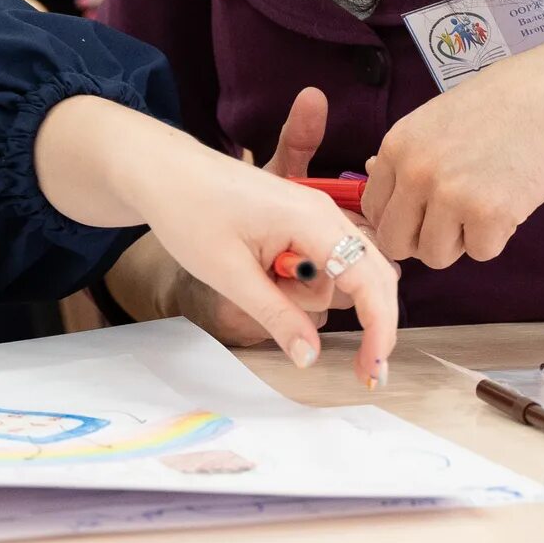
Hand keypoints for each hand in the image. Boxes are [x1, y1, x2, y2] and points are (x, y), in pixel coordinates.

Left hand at [109, 113, 397, 384]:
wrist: (164, 171)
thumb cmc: (189, 212)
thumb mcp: (229, 274)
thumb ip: (276, 316)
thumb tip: (311, 357)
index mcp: (313, 220)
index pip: (368, 280)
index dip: (379, 328)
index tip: (374, 371)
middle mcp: (324, 213)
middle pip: (372, 277)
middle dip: (369, 322)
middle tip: (357, 370)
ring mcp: (315, 215)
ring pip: (343, 275)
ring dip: (310, 296)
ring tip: (256, 281)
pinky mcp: (302, 222)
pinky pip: (325, 263)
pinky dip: (306, 284)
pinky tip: (267, 278)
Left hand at [365, 36, 543, 269]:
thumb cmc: (501, 105)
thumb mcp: (436, 120)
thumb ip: (406, 156)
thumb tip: (369, 175)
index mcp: (396, 146)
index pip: (374, 211)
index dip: (402, 217)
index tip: (426, 211)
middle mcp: (415, 171)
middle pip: (397, 243)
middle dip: (425, 238)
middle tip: (456, 217)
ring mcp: (449, 195)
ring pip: (436, 256)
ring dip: (462, 240)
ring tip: (485, 202)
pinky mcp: (487, 215)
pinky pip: (480, 253)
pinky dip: (498, 235)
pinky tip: (510, 199)